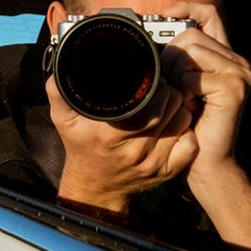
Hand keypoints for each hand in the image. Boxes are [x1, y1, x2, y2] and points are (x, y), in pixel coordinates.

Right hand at [47, 73, 198, 212]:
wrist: (95, 186)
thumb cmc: (82, 147)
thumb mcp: (64, 119)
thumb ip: (60, 91)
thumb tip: (63, 65)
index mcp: (111, 134)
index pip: (150, 101)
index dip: (155, 85)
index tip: (150, 81)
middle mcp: (135, 150)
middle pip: (170, 106)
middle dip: (167, 92)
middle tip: (159, 89)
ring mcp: (153, 162)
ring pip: (182, 120)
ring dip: (177, 108)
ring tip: (165, 105)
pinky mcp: (167, 171)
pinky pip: (190, 144)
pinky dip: (186, 130)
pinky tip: (173, 125)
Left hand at [159, 0, 250, 176]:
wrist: (206, 163)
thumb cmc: (188, 126)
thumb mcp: (180, 87)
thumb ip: (176, 61)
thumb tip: (149, 33)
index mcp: (225, 57)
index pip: (209, 14)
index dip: (186, 8)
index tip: (165, 15)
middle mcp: (237, 61)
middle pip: (191, 33)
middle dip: (171, 56)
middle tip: (171, 85)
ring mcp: (240, 73)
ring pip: (190, 49)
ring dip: (175, 74)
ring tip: (181, 97)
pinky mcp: (234, 87)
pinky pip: (193, 73)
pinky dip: (183, 88)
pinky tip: (188, 105)